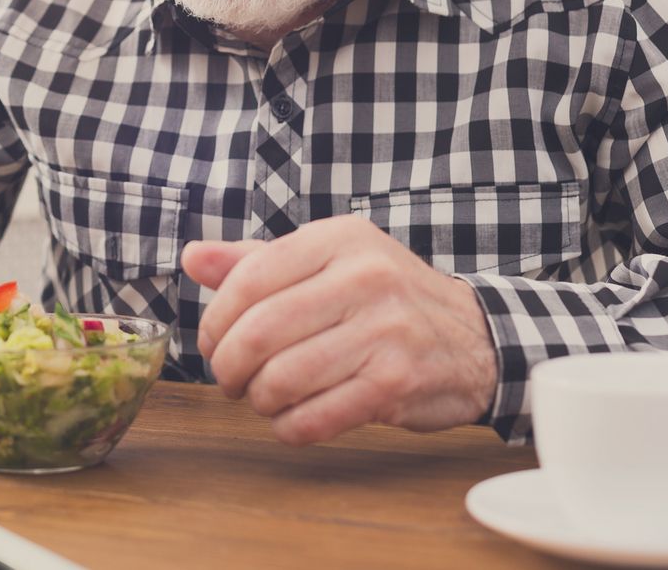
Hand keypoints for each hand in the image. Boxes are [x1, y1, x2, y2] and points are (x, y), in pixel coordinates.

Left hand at [182, 216, 496, 444]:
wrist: (474, 338)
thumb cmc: (386, 298)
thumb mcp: (328, 260)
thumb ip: (257, 260)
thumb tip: (193, 257)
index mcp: (339, 239)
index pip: (250, 279)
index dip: (217, 320)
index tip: (214, 343)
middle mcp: (365, 278)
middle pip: (260, 332)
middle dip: (229, 367)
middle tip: (230, 379)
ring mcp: (385, 331)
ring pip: (283, 378)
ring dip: (259, 399)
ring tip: (262, 398)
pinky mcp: (397, 382)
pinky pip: (317, 416)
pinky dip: (290, 427)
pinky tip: (291, 420)